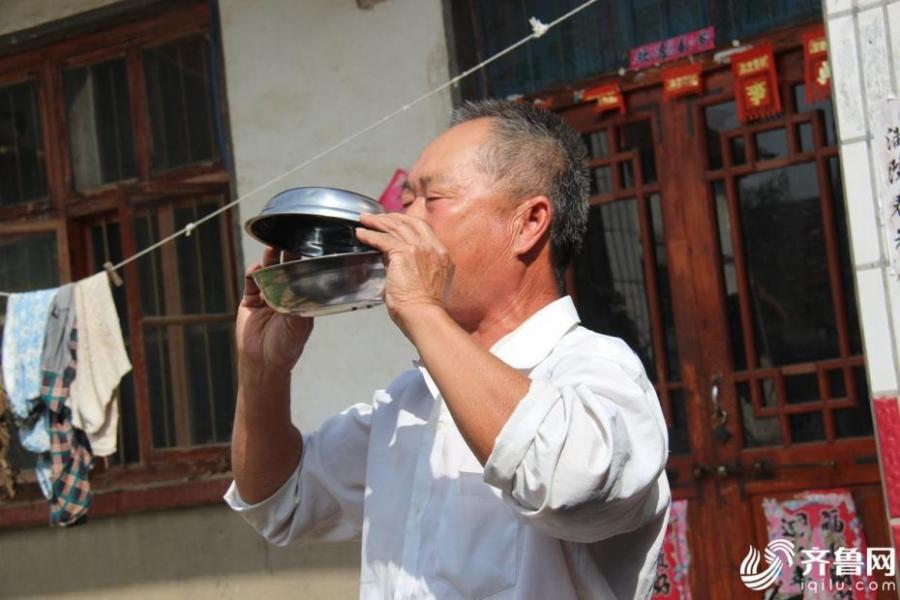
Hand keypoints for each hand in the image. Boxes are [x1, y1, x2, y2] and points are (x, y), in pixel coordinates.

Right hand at [236, 247, 313, 375]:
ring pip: (268, 272)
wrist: (262, 363)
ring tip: (273, 247)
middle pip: (286, 269)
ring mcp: (266, 296)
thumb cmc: (286, 347)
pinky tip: (256, 268)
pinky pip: (251, 282)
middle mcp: (284, 294)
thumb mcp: (298, 326)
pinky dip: (253, 274)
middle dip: (288, 254)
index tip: (309, 248)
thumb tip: (302, 287)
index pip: (304, 275)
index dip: (305, 263)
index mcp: (300, 299)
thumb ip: (298, 306)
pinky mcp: (250, 300)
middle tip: (290, 239)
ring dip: (270, 259)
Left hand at [356, 213, 453, 332]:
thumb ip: (413, 267)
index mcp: (442, 255)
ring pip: (395, 227)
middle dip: (391, 217)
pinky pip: (382, 239)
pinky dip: (370, 235)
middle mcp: (433, 248)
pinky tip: (361, 234)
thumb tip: (391, 258)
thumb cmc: (424, 309)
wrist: (424, 316)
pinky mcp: (404, 253)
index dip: (407, 222)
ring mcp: (420, 248)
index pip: (423, 229)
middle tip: (377, 217)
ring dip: (377, 222)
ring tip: (365, 220)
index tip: (395, 221)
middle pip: (410, 223)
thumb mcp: (426, 282)